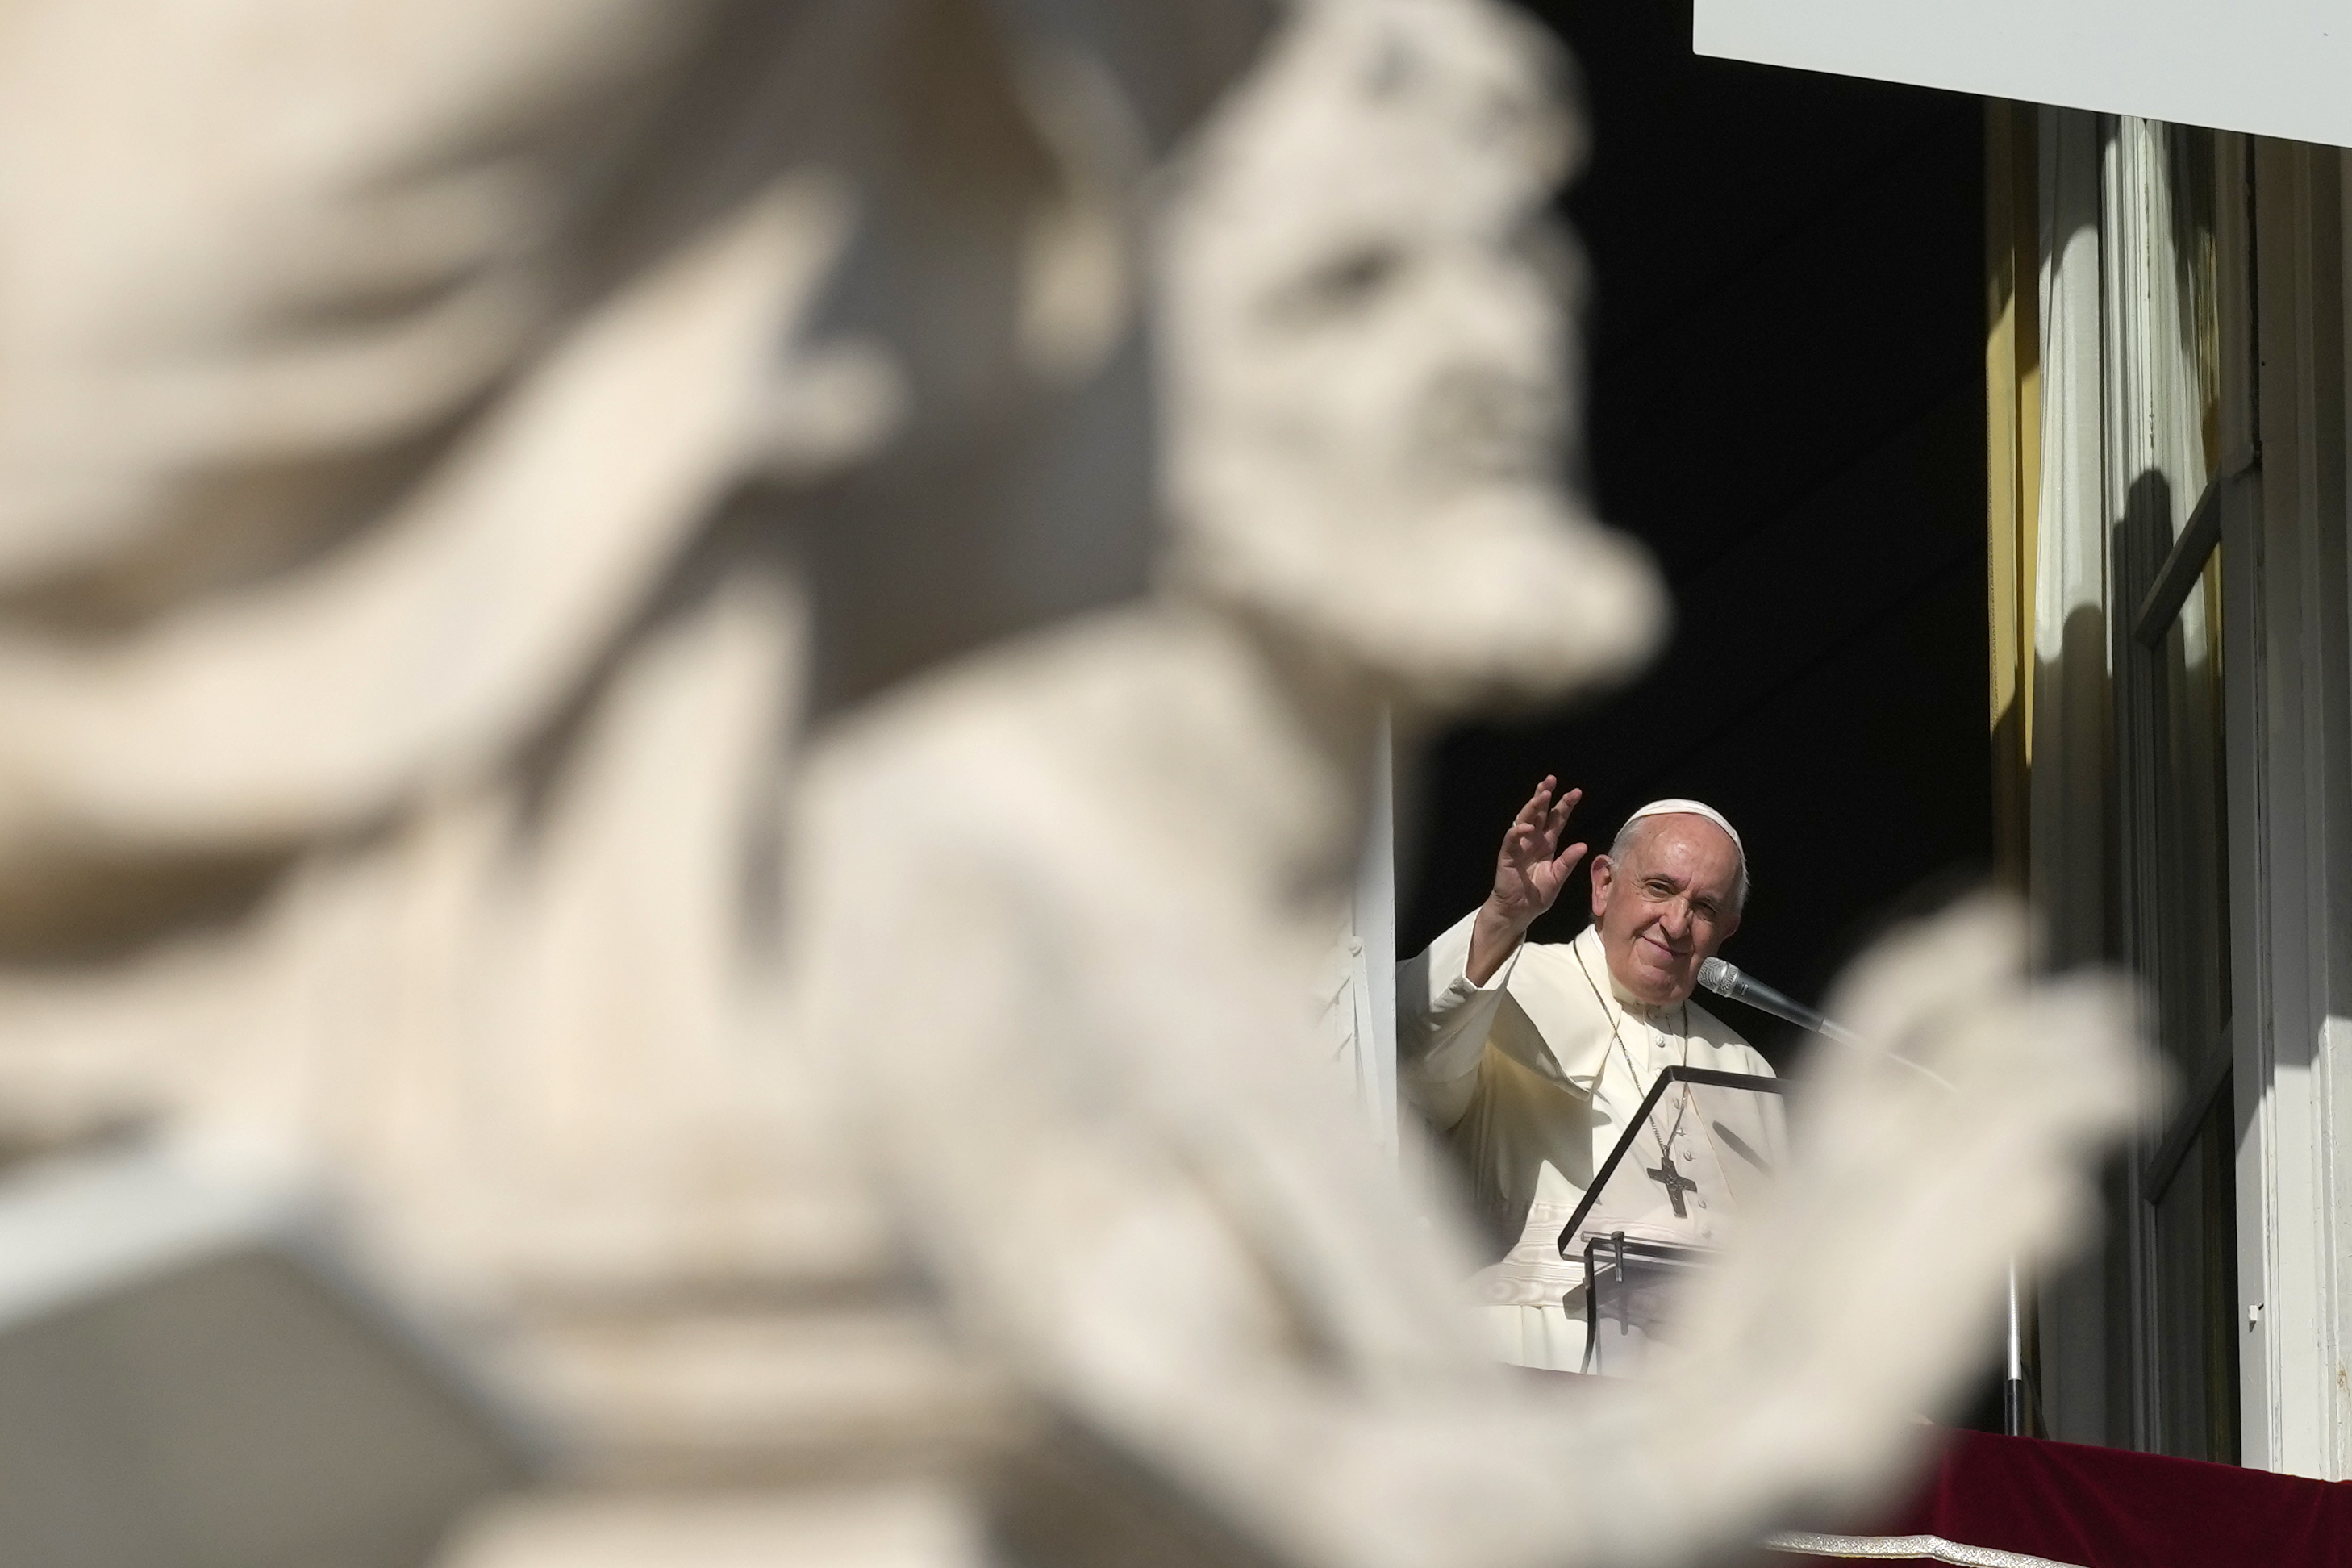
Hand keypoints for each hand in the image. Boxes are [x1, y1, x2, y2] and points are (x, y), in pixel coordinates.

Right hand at [1467, 776, 1585, 983]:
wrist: (1518, 912)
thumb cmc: (1537, 896)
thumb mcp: (1557, 878)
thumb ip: (1568, 862)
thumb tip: (1583, 845)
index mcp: (1547, 844)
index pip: (1556, 820)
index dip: (1564, 806)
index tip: (1576, 792)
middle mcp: (1533, 841)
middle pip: (1539, 814)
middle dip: (1544, 796)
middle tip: (1551, 780)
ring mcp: (1519, 847)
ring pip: (1524, 820)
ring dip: (1532, 806)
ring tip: (1541, 794)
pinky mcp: (1507, 856)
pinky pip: (1511, 840)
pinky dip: (1518, 832)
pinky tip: (1527, 826)